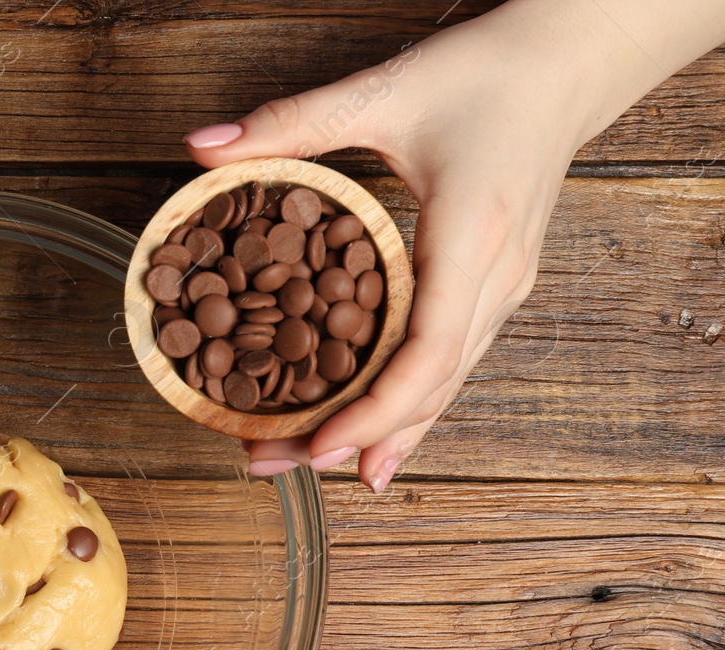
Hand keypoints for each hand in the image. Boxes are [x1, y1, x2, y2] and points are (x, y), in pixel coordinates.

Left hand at [184, 0, 724, 490]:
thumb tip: (202, 148)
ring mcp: (504, 288)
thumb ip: (288, 123)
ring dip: (383, 433)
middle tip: (276, 466)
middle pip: (430, 387)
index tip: (318, 442)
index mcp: (471, 238)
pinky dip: (410, 406)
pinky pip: (451, 363)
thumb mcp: (381, 91)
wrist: (568, 62)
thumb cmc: (486, 74)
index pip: (428, 352)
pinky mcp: (497, 288)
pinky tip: (375, 445)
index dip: (374, 408)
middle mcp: (496, 278)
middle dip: (357, 437)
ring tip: (311, 465)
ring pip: (445, 385)